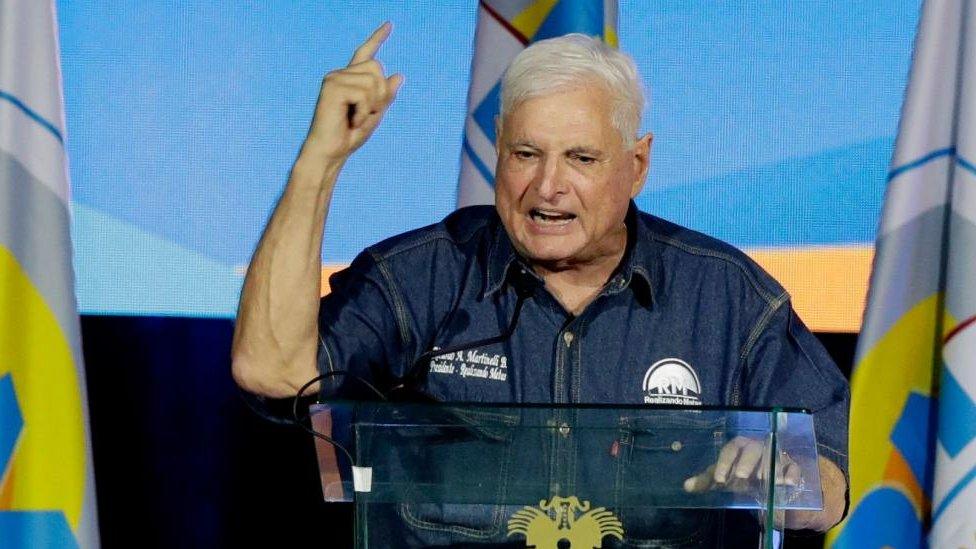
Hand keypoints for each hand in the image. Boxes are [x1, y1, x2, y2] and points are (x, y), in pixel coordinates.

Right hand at [304, 22, 403, 162]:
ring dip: (372, 105)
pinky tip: (351, 121)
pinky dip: (364, 112)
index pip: (365, 53)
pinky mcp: (332, 87)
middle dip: (380, 94)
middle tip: (365, 114)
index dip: (378, 38)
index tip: (390, 25)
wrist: (331, 152)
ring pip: (373, 81)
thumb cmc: (349, 137)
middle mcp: (340, 74)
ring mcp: (334, 78)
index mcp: (350, 79)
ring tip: (356, 119)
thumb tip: (398, 75)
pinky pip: (364, 94)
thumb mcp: (375, 114)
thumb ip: (385, 95)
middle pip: (377, 68)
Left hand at [682, 436, 799, 493]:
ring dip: (769, 467)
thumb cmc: (743, 476)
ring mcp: (776, 456)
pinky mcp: (792, 467)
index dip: (724, 462)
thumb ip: (707, 481)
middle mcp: (758, 447)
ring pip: (774, 456)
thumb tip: (686, 486)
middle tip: (741, 476)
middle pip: (753, 449)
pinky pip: (794, 467)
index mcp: (740, 447)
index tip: (719, 479)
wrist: (770, 483)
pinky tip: (787, 483)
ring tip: (764, 480)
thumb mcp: (726, 479)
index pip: (731, 448)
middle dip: (746, 462)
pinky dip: (792, 474)